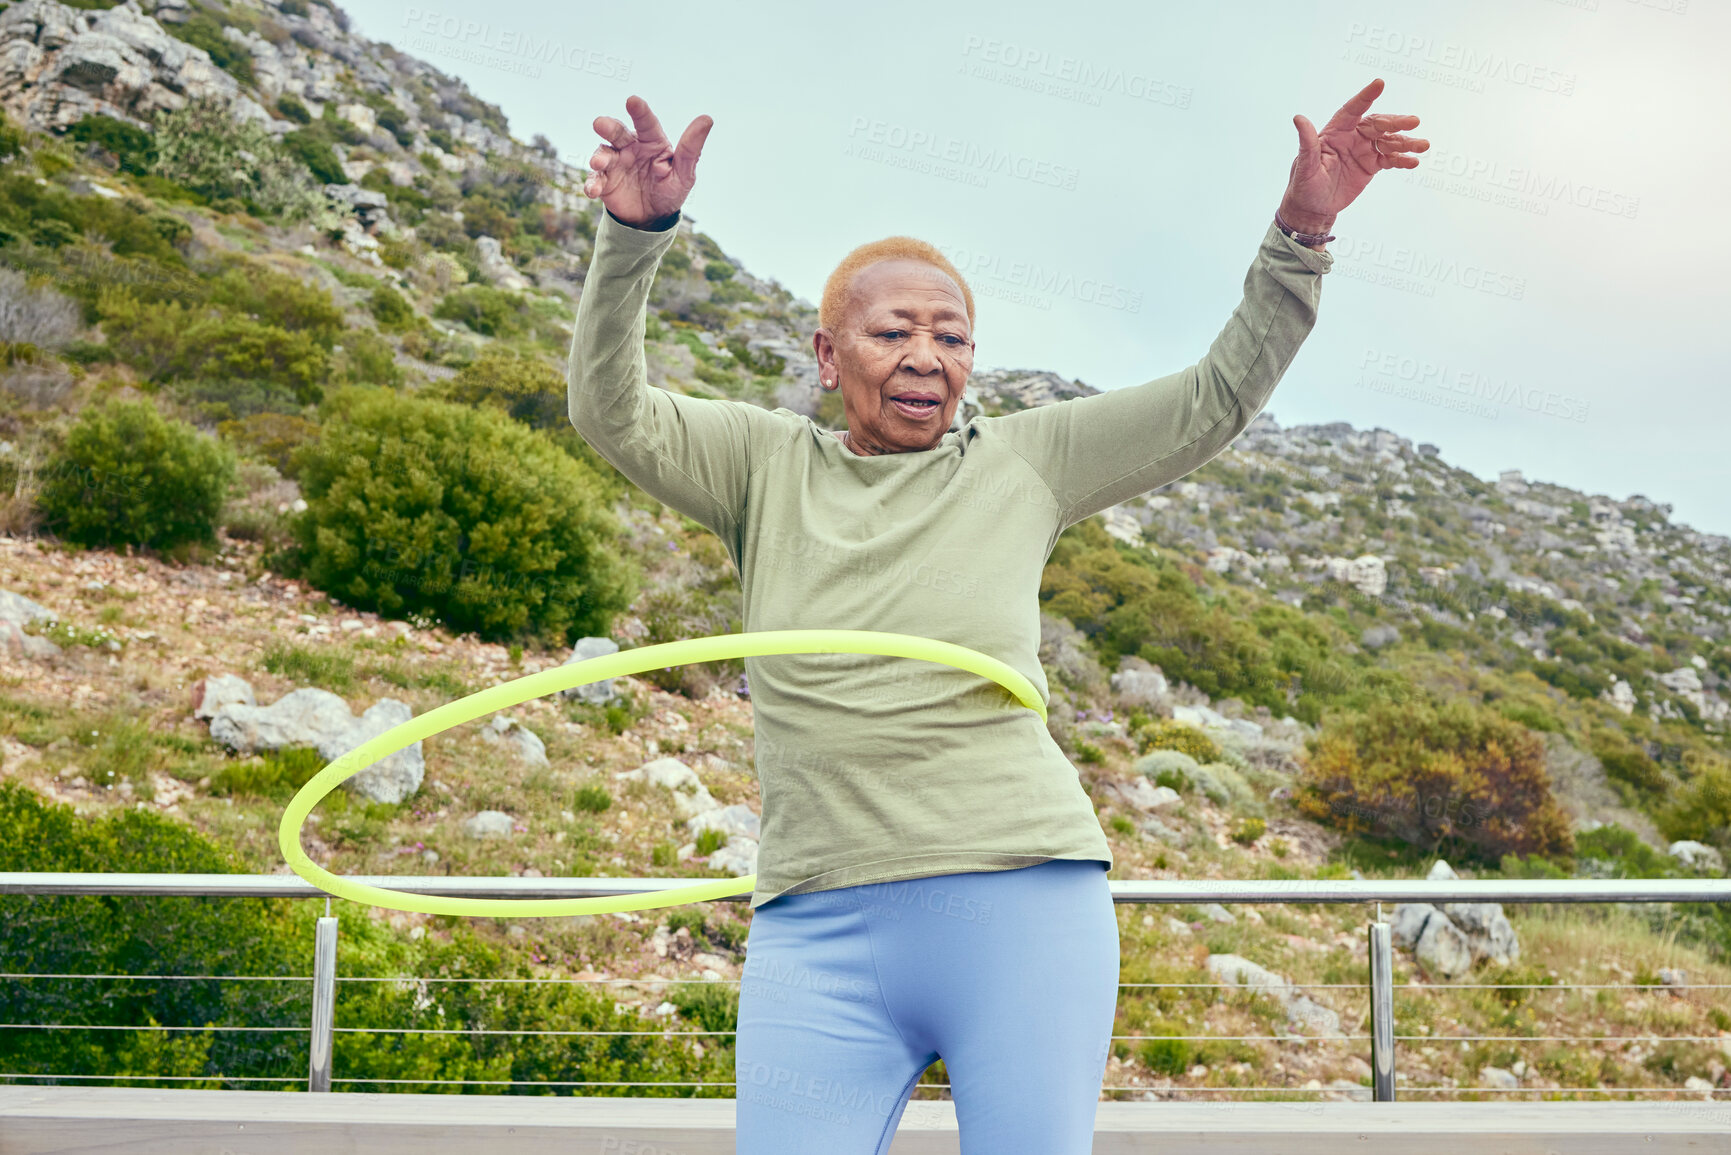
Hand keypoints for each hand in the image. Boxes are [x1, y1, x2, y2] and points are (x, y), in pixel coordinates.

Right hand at [582, 95, 712, 226]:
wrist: (653, 218)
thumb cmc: (670, 190)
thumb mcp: (684, 173)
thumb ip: (690, 148)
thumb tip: (707, 119)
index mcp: (651, 142)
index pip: (647, 123)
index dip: (640, 111)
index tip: (633, 101)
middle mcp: (630, 147)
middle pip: (617, 132)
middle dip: (608, 127)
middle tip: (600, 124)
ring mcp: (615, 163)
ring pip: (603, 153)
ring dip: (599, 157)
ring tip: (599, 163)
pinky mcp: (605, 182)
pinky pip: (596, 180)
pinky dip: (592, 184)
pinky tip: (593, 191)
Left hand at [1280, 78, 1426, 232]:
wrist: (1313, 208)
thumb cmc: (1304, 185)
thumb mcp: (1304, 166)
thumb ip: (1306, 143)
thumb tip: (1298, 119)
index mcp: (1335, 132)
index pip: (1352, 110)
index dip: (1365, 97)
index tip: (1379, 83)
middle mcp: (1352, 137)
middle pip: (1377, 124)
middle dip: (1395, 122)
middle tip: (1413, 122)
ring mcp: (1364, 150)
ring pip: (1388, 141)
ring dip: (1406, 142)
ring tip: (1422, 145)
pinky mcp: (1371, 165)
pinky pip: (1390, 159)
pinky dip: (1402, 160)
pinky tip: (1413, 161)